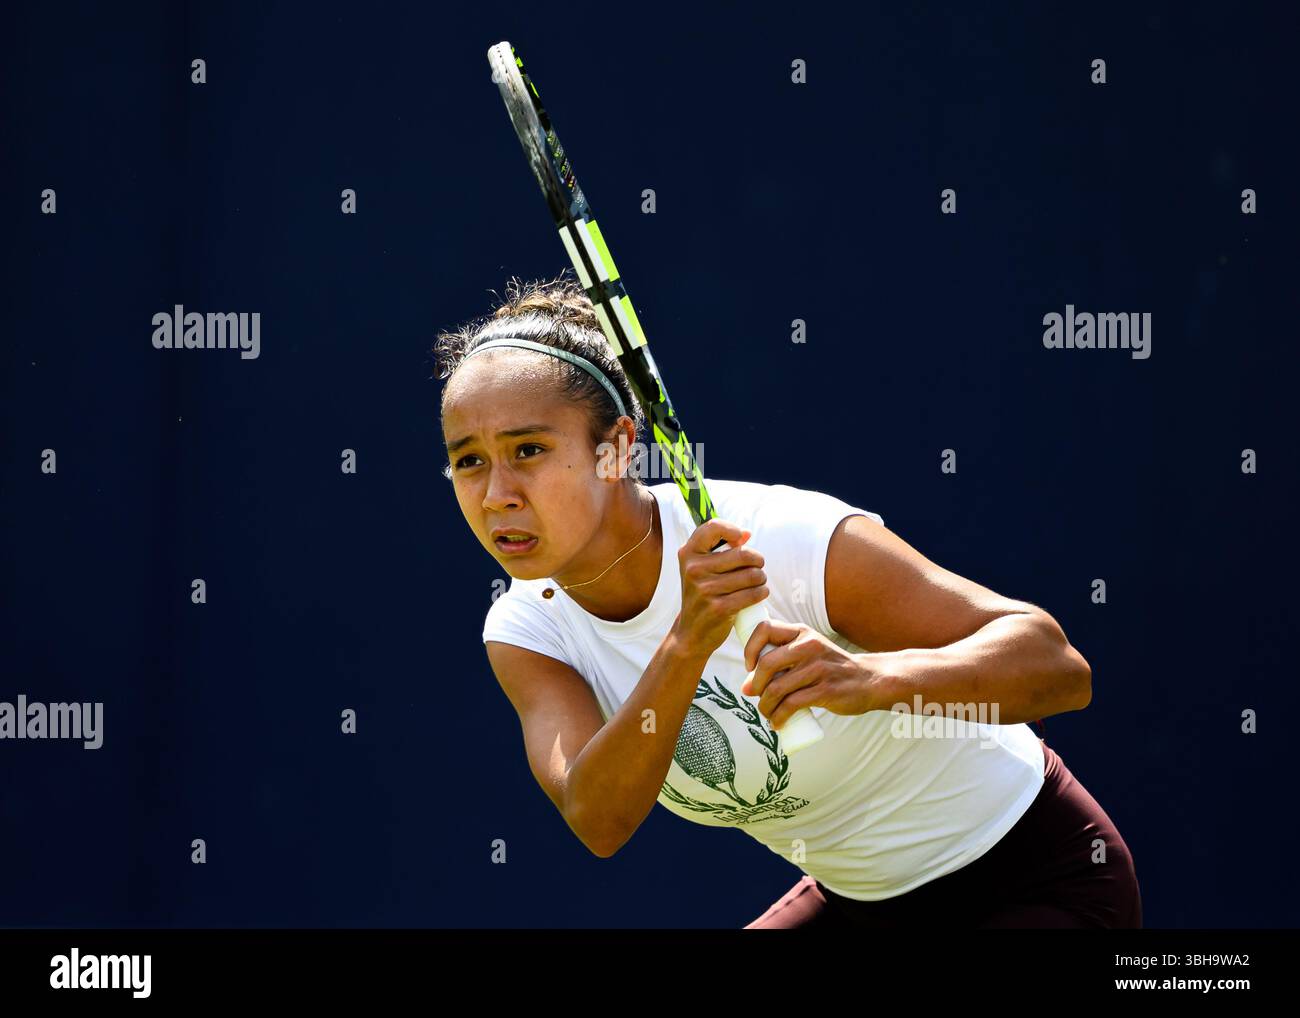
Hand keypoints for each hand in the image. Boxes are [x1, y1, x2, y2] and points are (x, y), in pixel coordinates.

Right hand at [670, 518, 768, 660]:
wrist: (691, 632)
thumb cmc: (702, 594)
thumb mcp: (702, 569)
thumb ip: (721, 548)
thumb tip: (746, 533)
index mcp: (688, 554)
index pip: (713, 527)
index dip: (733, 530)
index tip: (741, 540)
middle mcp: (694, 569)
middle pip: (743, 553)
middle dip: (757, 560)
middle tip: (757, 568)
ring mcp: (705, 589)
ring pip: (752, 574)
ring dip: (761, 578)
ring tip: (757, 583)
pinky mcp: (719, 608)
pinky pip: (753, 594)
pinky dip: (761, 593)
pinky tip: (758, 594)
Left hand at [740, 620, 885, 729]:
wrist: (869, 680)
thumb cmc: (831, 667)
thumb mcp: (810, 649)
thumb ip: (784, 656)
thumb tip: (747, 683)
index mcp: (802, 632)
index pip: (764, 629)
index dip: (750, 648)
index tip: (749, 666)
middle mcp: (809, 645)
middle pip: (766, 663)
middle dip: (754, 684)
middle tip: (753, 695)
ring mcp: (818, 668)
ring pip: (777, 688)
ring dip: (764, 706)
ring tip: (766, 713)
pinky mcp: (826, 690)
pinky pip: (792, 704)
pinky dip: (779, 717)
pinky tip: (777, 723)